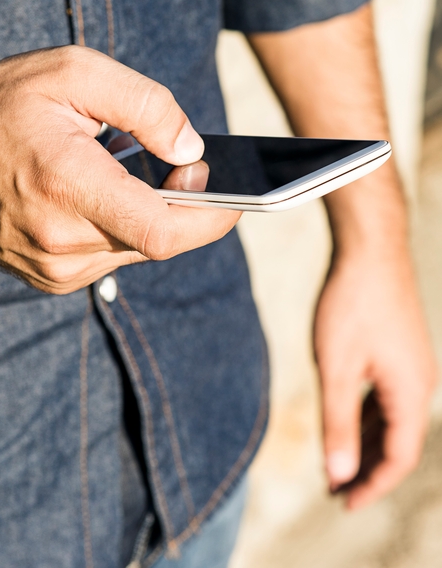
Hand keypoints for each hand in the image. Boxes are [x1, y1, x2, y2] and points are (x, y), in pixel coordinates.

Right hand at [0, 46, 239, 292]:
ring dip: (146, 215)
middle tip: (178, 162)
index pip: (162, 230)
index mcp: (65, 184)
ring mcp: (50, 268)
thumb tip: (192, 148)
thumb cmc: (0, 106)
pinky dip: (119, 228)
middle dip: (182, 206)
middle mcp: (58, 240)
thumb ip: (145, 103)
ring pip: (135, 250)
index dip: (213, 217)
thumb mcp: (72, 72)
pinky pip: (109, 258)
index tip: (238, 195)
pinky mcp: (46, 279)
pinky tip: (97, 196)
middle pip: (157, 239)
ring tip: (123, 173)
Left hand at [314, 247, 436, 508]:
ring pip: (391, 421)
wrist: (370, 251)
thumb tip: (337, 473)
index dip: (370, 486)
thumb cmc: (351, 306)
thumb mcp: (335, 368)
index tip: (342, 504)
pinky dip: (366, 417)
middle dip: (366, 469)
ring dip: (365, 444)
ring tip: (337, 464)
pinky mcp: (401, 353)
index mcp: (410, 394)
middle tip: (334, 491)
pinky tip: (346, 423)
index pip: (396, 458)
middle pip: (396, 443)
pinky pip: (387, 398)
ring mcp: (413, 367)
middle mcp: (420, 385)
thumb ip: (337, 422)